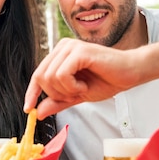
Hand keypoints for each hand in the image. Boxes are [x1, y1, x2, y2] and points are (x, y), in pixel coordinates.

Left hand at [24, 38, 142, 118]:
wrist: (130, 74)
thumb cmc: (107, 80)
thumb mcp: (77, 95)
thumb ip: (58, 102)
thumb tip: (39, 112)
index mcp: (60, 54)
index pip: (38, 75)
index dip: (32, 93)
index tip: (28, 109)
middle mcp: (62, 47)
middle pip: (41, 77)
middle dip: (57, 94)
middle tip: (75, 94)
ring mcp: (70, 47)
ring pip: (50, 77)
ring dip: (66, 91)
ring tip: (82, 88)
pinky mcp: (79, 51)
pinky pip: (62, 75)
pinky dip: (72, 86)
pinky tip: (84, 85)